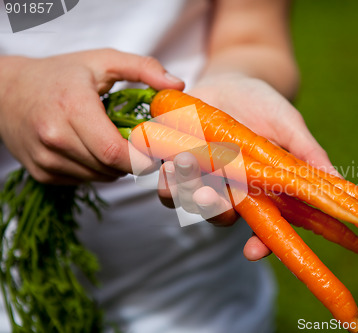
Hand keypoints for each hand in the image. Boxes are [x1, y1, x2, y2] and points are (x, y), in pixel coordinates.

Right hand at [0, 49, 183, 183]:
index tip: (155, 150)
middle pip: (110, 167)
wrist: (7, 91)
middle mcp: (55, 137)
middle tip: (142, 146)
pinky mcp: (43, 173)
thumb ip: (143, 68)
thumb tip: (178, 85)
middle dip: (133, 161)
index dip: (141, 157)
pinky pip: (84, 180)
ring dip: (116, 166)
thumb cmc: (60, 74)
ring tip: (115, 142)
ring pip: (100, 177)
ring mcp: (46, 159)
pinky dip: (98, 169)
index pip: (114, 151)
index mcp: (72, 107)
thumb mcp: (103, 61)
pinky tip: (93, 148)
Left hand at [157, 73, 338, 260]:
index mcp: (260, 191)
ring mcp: (202, 178)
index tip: (254, 249)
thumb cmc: (267, 107)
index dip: (260, 243)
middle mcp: (229, 191)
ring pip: (188, 201)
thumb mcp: (290, 126)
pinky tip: (166, 160)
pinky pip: (165, 179)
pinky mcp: (176, 160)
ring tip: (183, 165)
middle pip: (220, 216)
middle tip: (209, 195)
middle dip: (213, 210)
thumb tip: (338, 182)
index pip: (263, 227)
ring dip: (183, 190)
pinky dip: (163, 174)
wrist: (235, 82)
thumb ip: (307, 152)